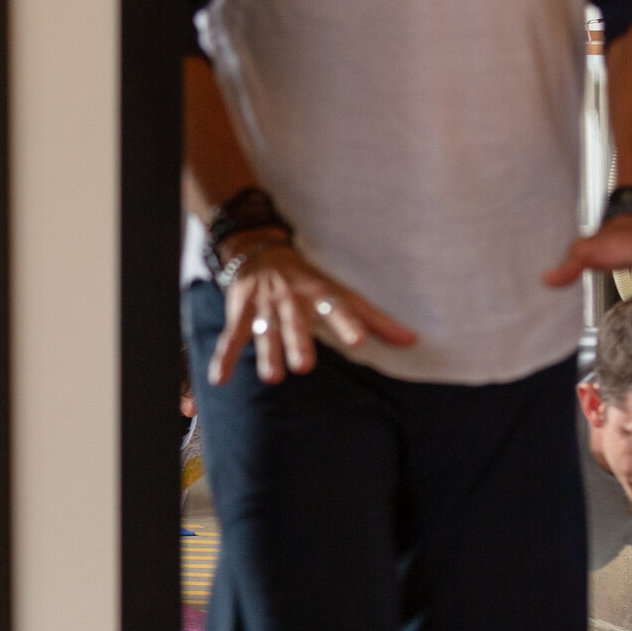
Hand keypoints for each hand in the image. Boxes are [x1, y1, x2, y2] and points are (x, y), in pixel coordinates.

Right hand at [208, 237, 414, 386]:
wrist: (260, 251)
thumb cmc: (309, 279)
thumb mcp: (342, 292)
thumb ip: (375, 320)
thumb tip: (412, 341)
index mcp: (319, 292)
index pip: (336, 307)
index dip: (347, 323)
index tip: (359, 340)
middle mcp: (292, 299)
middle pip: (296, 322)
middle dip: (298, 342)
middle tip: (305, 365)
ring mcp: (264, 307)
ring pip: (264, 332)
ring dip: (266, 354)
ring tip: (272, 378)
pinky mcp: (241, 313)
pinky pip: (231, 337)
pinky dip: (223, 357)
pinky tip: (219, 379)